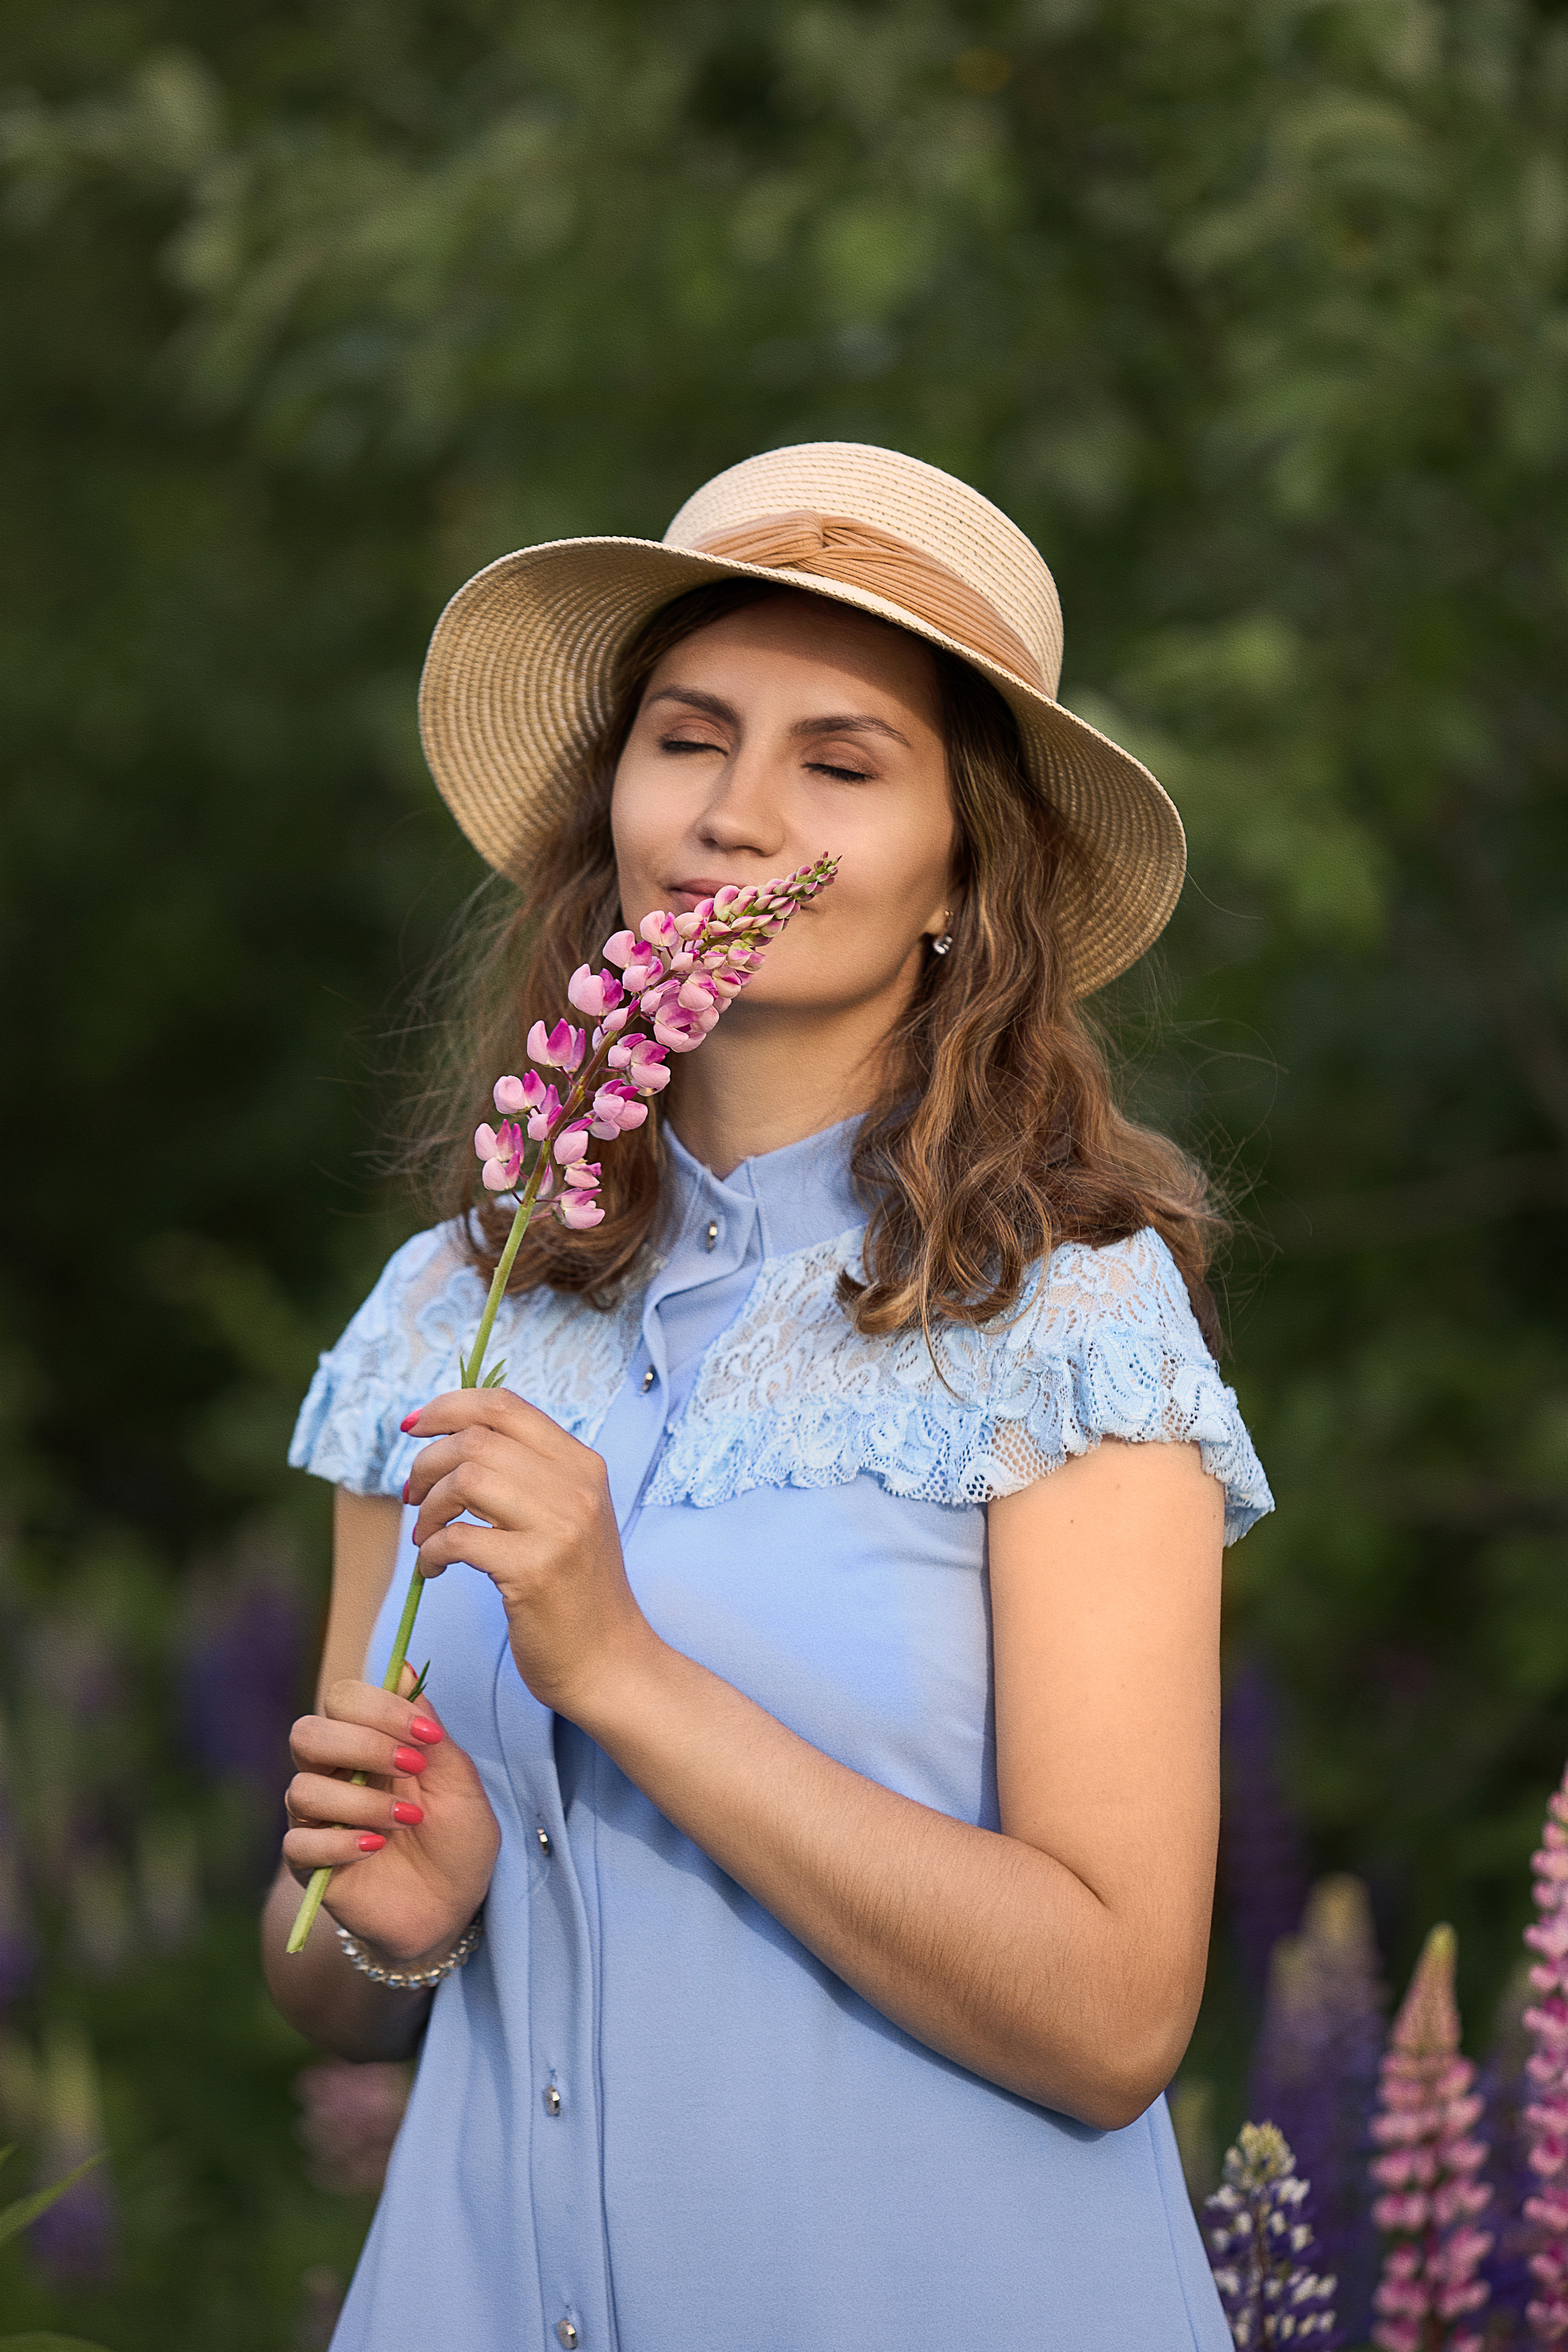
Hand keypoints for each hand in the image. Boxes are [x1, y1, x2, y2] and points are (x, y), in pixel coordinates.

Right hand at [284, 1669, 499, 1965]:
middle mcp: (335, 1774)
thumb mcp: (459, 1781)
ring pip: (301, 1789)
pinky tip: (375, 1849)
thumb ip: (429, 1730)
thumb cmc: (458, 1838)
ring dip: (359, 1801)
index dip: (378, 1706)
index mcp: (370, 1743)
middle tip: (411, 1769)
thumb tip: (405, 1667)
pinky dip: (338, 1843)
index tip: (426, 1733)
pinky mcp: (310, 1865)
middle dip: (360, 1744)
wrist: (454, 1908)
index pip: (343, 1698)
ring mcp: (319, 1820)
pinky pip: (297, 1845)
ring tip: (406, 1822)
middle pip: (306, 1733)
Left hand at [404, 1388, 657, 1721]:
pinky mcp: (534, 1571)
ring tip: (424, 1536)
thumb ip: (526, 1474)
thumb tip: (452, 1439)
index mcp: (582, 1464)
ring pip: (465, 1480)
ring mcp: (559, 1527)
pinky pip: (457, 1539)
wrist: (610, 1663)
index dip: (448, 1406)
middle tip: (412, 1496)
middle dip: (426, 1463)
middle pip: (476, 1439)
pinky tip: (432, 1570)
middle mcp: (576, 1487)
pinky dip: (429, 1552)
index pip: (505, 1405)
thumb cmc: (576, 1592)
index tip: (413, 1426)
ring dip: (428, 1508)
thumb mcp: (566, 1516)